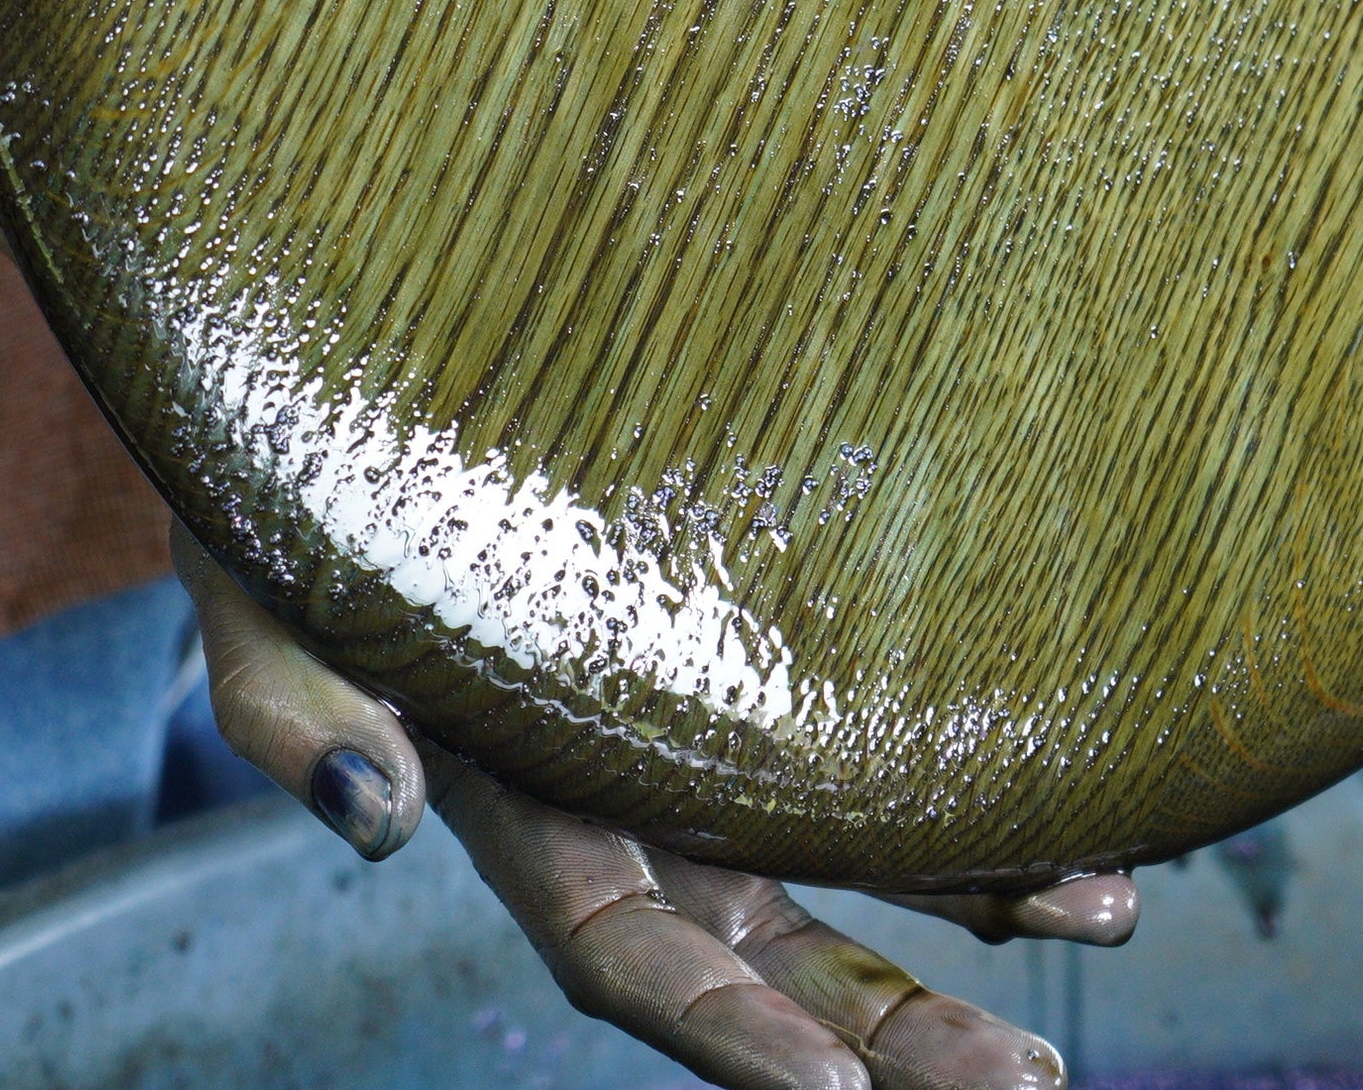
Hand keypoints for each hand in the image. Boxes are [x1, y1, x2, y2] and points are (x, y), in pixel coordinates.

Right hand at [175, 527, 1135, 1089]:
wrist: (333, 345)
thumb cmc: (273, 468)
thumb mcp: (248, 581)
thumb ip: (284, 708)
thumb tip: (372, 818)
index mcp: (508, 803)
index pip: (629, 957)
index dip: (725, 1032)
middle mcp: (626, 792)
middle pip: (774, 951)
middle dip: (896, 1036)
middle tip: (1034, 1086)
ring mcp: (704, 722)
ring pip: (856, 850)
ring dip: (980, 904)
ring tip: (1114, 924)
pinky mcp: (767, 624)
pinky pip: (884, 733)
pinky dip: (981, 783)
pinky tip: (1088, 801)